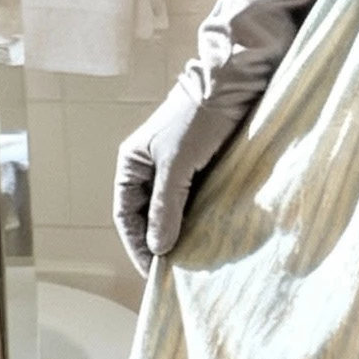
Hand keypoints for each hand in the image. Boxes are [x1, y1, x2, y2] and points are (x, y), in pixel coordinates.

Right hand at [113, 86, 245, 276]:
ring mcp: (176, 168)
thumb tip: (158, 247)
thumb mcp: (177, 164)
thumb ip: (166, 205)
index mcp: (132, 163)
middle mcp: (150, 167)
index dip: (137, 245)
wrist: (232, 84)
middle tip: (175, 274)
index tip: (154, 272)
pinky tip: (207, 237)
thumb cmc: (199, 118)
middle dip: (158, 243)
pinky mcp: (201, 167)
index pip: (126, 215)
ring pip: (171, 210)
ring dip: (178, 234)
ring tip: (191, 262)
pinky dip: (196, 221)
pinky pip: (193, 202)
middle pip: (147, 216)